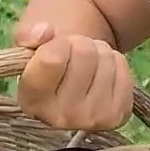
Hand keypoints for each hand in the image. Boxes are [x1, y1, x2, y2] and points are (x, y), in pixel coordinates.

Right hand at [14, 21, 134, 130]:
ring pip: (105, 57)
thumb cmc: (46, 60)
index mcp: (32, 102)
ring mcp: (93, 119)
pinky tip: (101, 73)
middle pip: (83, 53)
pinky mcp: (118, 115)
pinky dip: (114, 61)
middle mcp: (61, 117)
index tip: (52, 47)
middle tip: (72, 54)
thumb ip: (27, 35)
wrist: (73, 78)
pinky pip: (122, 67)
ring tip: (86, 64)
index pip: (53, 59)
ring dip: (97, 51)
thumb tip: (44, 31)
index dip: (56, 43)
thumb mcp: (29, 45)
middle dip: (78, 43)